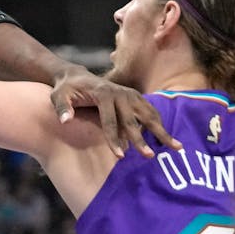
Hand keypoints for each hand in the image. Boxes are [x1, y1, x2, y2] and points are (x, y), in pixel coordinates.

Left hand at [50, 65, 179, 157]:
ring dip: (162, 131)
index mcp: (102, 94)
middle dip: (140, 140)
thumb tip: (65, 121)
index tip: (120, 157)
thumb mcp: (58, 96)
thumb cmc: (66, 89)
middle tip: (150, 157)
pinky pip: (151, 111)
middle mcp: (120, 93)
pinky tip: (169, 138)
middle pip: (132, 120)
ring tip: (177, 148)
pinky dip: (161, 124)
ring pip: (148, 115)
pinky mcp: (135, 96)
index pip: (110, 121)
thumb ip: (61, 108)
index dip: (114, 139)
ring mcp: (130, 94)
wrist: (76, 76)